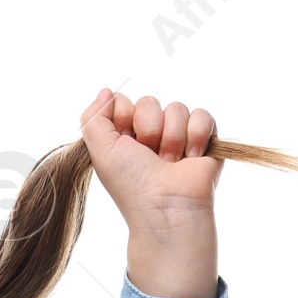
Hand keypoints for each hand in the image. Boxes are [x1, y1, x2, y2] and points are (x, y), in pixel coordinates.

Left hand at [80, 88, 219, 297]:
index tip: (125, 142)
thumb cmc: (132, 185)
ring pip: (177, 108)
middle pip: (149, 102)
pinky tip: (191, 158)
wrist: (166, 206)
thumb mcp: (100, 151)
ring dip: (172, 137)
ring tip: (170, 163)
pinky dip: (196, 136)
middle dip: (149, 128)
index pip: (123, 102)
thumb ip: (92, 118)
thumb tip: (106, 91)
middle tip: (150, 156)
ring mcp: (178, 137)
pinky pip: (202, 115)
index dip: (124, 117)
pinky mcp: (204, 139)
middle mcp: (150, 136)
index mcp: (125, 138)